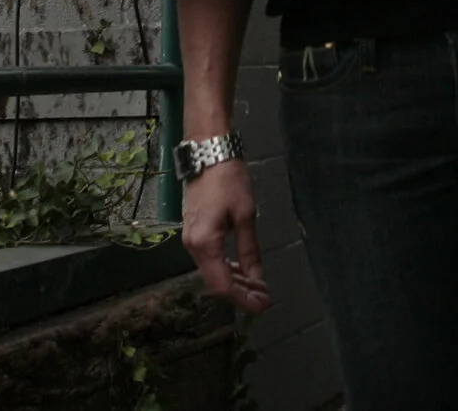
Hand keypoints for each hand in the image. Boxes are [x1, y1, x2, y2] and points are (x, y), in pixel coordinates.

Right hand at [180, 160, 271, 314]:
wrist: (207, 152)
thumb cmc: (228, 179)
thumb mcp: (245, 214)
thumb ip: (250, 249)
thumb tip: (257, 277)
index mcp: (204, 243)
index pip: (222, 285)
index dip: (242, 299)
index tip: (262, 306)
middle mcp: (193, 246)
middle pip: (216, 281)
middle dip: (241, 293)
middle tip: (266, 299)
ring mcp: (191, 239)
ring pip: (213, 271)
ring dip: (236, 281)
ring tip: (259, 287)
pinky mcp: (195, 232)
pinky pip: (210, 259)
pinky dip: (227, 267)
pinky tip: (243, 270)